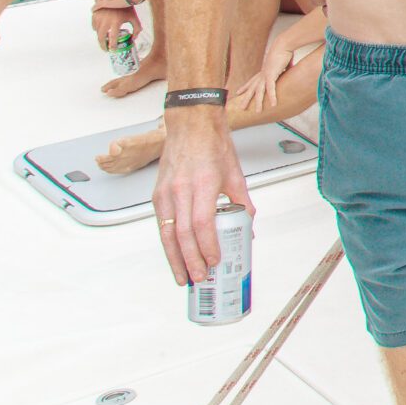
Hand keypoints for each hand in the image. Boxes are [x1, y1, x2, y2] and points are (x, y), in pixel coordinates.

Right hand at [92, 3, 139, 53]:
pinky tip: (102, 31)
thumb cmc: (128, 8)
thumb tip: (133, 39)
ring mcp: (99, 17)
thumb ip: (137, 29)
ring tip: (106, 40)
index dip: (112, 46)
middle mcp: (106, 20)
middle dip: (103, 45)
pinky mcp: (95, 14)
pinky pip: (93, 25)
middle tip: (106, 49)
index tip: (113, 50)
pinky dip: (96, 30)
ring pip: (96, 31)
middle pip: (101, 37)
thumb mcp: (135, 18)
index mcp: (116, 22)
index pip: (112, 38)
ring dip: (100, 37)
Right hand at [153, 112, 251, 285]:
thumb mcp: (235, 174)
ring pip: (167, 233)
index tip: (214, 261)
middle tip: (198, 279)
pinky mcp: (157, 195)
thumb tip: (248, 226)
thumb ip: (243, 202)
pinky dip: (168, 244)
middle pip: (182, 234)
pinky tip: (174, 256)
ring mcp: (165, 193)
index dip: (207, 245)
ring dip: (174, 258)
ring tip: (182, 277)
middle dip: (190, 260)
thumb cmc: (213, 146)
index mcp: (203, 184)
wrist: (190, 125)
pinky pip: (162, 224)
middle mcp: (180, 190)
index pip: (202, 223)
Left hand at [236, 42, 291, 114]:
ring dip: (258, 102)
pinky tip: (273, 104)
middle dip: (246, 98)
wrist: (283, 45)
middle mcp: (262, 74)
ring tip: (257, 112)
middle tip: (241, 107)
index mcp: (264, 71)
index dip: (245, 87)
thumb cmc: (284, 50)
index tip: (238, 92)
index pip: (251, 81)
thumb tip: (291, 69)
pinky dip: (272, 97)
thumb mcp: (283, 63)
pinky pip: (271, 89)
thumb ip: (285, 68)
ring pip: (259, 92)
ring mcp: (265, 75)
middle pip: (252, 89)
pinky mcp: (271, 75)